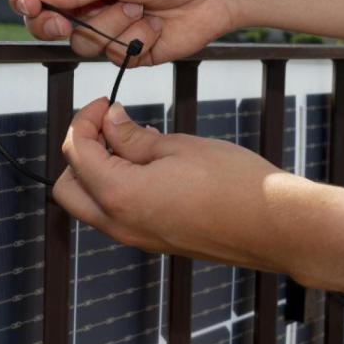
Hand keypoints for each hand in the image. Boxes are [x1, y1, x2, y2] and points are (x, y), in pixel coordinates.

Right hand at [8, 0, 241, 65]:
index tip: (26, 3)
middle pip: (48, 21)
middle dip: (54, 23)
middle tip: (65, 20)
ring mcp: (110, 27)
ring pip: (81, 42)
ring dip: (109, 26)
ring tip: (140, 7)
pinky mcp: (130, 51)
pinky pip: (113, 56)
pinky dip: (134, 41)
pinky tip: (155, 24)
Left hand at [54, 97, 306, 271]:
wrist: (276, 226)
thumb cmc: (235, 183)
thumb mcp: (179, 146)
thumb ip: (133, 137)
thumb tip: (109, 122)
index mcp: (120, 196)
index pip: (76, 153)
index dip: (85, 120)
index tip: (106, 103)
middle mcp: (120, 224)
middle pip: (68, 187)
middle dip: (80, 151)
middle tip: (110, 124)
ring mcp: (136, 238)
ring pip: (90, 204)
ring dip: (98, 170)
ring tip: (135, 140)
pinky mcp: (153, 241)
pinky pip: (116, 214)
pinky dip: (117, 186)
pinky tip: (150, 163)